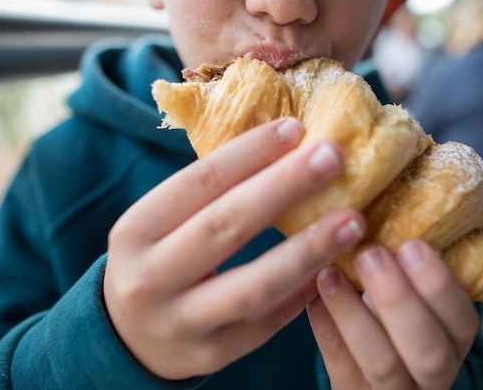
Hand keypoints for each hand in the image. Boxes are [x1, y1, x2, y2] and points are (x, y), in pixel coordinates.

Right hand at [103, 117, 366, 378]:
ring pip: (255, 284)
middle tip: (333, 156)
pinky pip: (268, 321)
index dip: (250, 152)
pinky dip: (304, 291)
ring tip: (353, 220)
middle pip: (227, 225)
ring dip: (309, 248)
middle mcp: (148, 278)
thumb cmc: (156, 263)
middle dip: (285, 186)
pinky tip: (333, 267)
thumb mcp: (160, 226)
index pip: (199, 182)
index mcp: (135, 231)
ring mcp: (180, 322)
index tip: (295, 129)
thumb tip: (283, 144)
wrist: (129, 339)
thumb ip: (208, 194)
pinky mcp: (212, 354)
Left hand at [307, 240, 478, 389]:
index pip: (463, 321)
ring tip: (329, 271)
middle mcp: (433, 373)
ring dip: (354, 313)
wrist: (372, 367)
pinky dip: (326, 327)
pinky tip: (312, 293)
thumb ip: (410, 266)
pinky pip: (340, 366)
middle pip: (428, 351)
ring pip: (382, 363)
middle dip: (399, 299)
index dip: (439, 286)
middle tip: (370, 252)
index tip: (411, 244)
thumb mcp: (414, 294)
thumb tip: (387, 199)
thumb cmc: (396, 312)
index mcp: (454, 339)